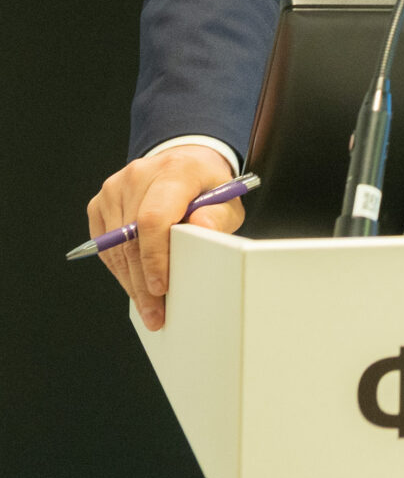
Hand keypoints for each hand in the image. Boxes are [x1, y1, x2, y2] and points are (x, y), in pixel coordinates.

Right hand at [87, 145, 243, 330]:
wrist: (185, 162)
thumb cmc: (208, 185)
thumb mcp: (228, 199)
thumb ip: (219, 216)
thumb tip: (202, 228)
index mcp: (174, 171)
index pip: (154, 218)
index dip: (155, 258)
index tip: (162, 288)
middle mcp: (139, 175)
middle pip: (132, 239)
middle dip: (143, 283)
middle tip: (155, 314)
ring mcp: (115, 188)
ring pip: (115, 247)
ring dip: (130, 281)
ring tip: (147, 307)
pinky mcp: (100, 202)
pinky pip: (105, 245)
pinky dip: (120, 268)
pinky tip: (135, 284)